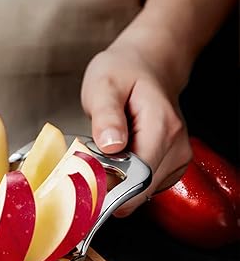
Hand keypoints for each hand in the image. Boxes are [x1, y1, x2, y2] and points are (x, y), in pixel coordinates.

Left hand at [81, 36, 192, 216]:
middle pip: (138, 191)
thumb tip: (111, 146)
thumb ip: (106, 115)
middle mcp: (176, 148)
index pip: (138, 178)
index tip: (84, 182)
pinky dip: (124, 182)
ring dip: (115, 184)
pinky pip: (143, 189)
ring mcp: (177, 160)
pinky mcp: (171, 168)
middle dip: (108, 186)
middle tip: (87, 163)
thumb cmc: (124, 72)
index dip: (108, 188)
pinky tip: (116, 160)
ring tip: (103, 156)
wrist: (148, 65)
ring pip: (140, 194)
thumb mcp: (104, 85)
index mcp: (162, 128)